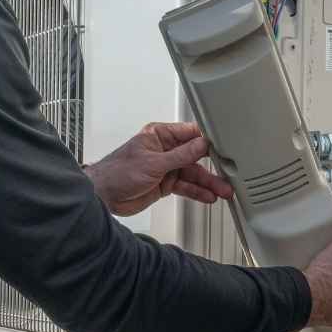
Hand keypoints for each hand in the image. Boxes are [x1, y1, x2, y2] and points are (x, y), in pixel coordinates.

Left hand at [84, 121, 234, 216]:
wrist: (104, 196)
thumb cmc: (118, 172)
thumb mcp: (154, 163)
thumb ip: (180, 155)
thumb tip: (201, 145)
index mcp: (159, 135)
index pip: (190, 134)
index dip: (207, 141)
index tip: (224, 147)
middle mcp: (164, 150)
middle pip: (195, 156)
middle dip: (212, 166)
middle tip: (227, 173)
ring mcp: (165, 167)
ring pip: (192, 173)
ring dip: (207, 183)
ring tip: (222, 191)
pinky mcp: (165, 183)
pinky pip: (186, 186)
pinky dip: (197, 192)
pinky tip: (208, 196)